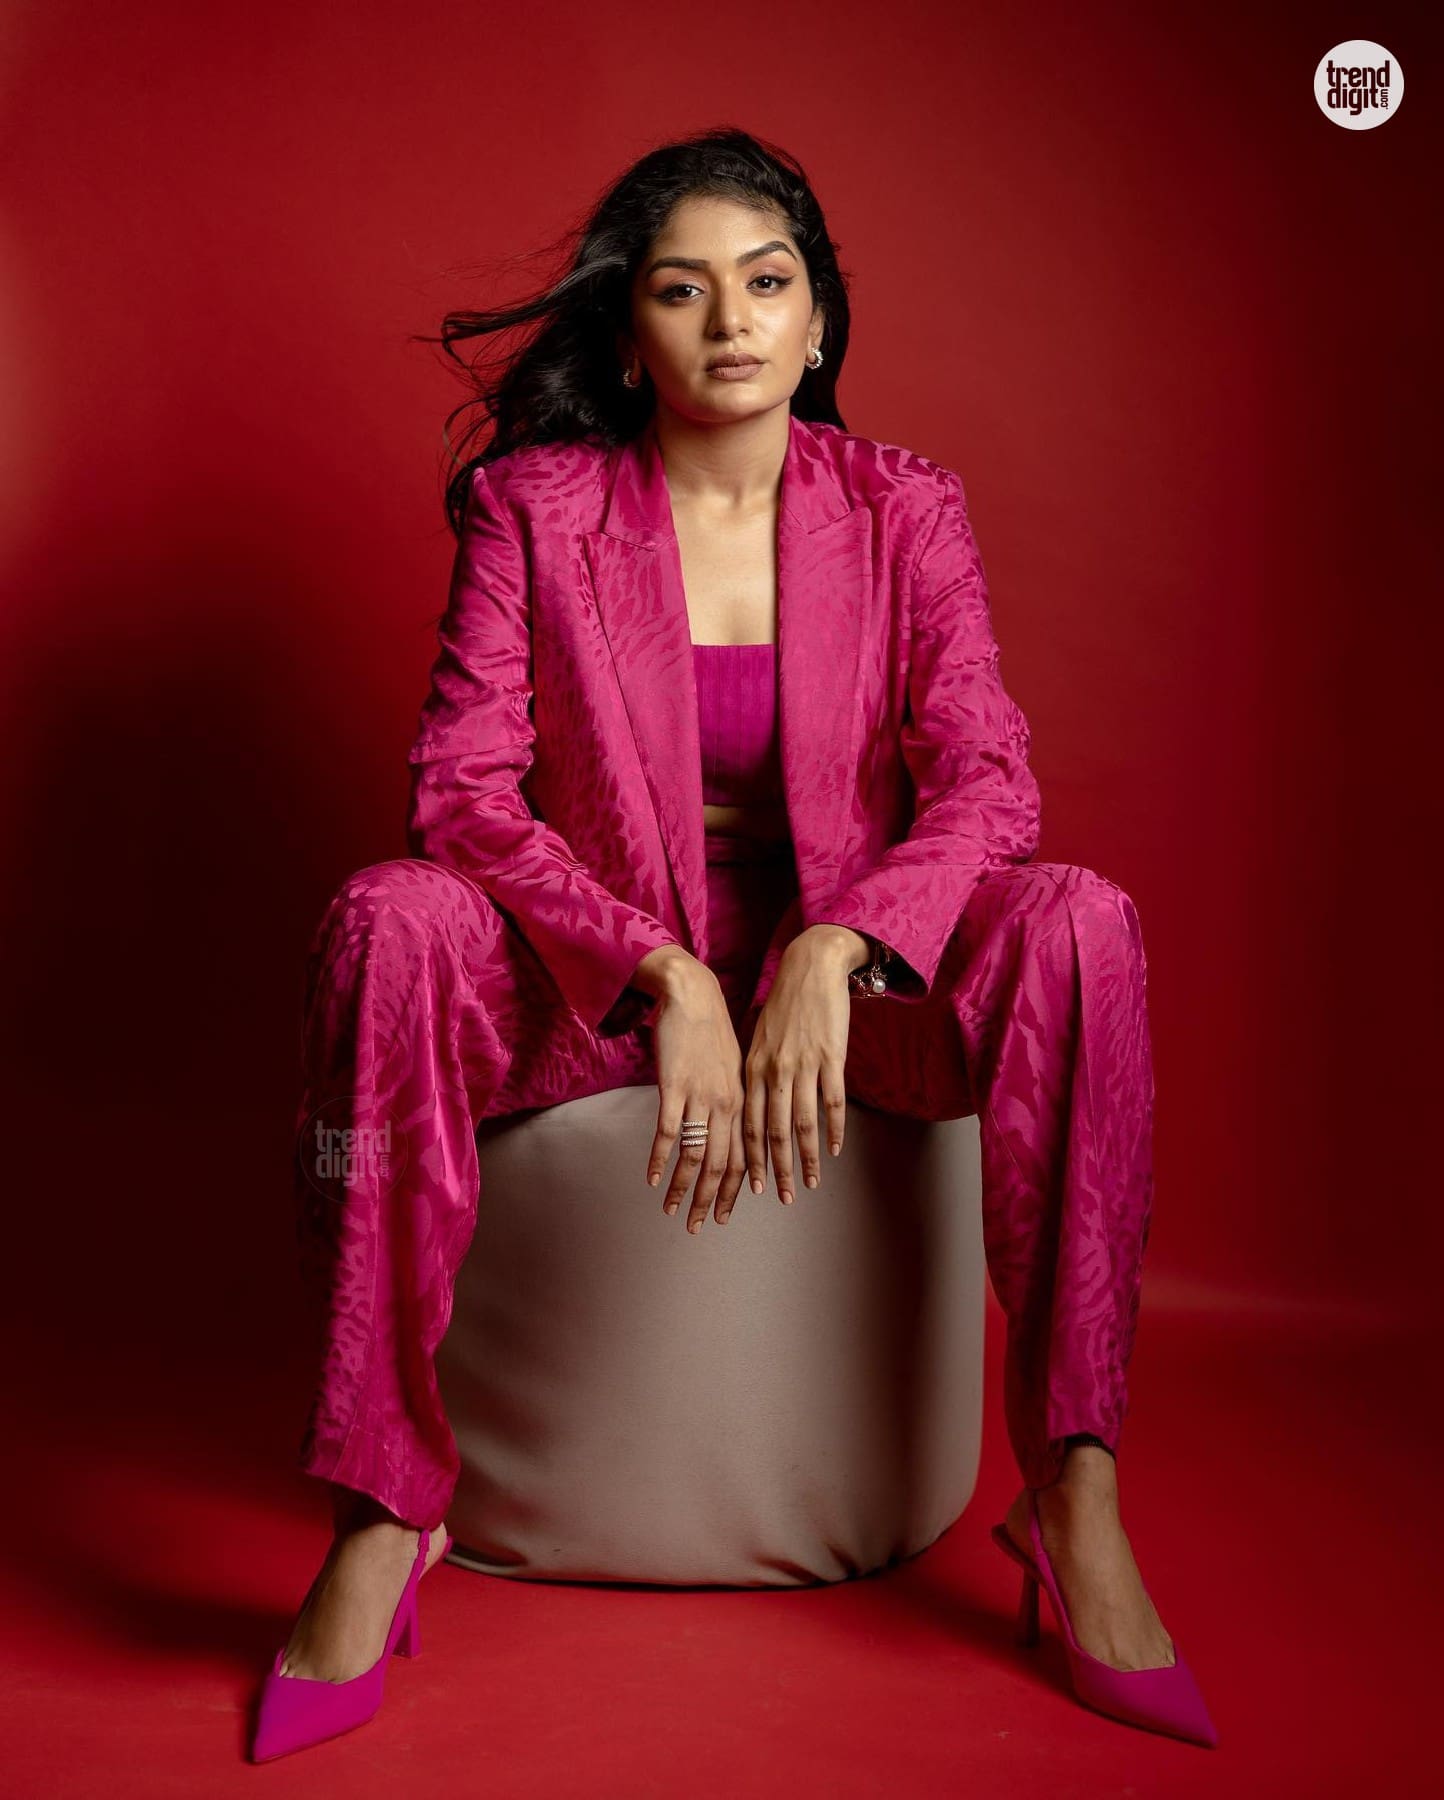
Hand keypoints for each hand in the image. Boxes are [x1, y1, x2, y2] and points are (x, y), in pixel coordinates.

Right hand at [642, 955, 747, 1232]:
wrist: (692, 994)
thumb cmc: (709, 1030)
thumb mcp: (729, 1067)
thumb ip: (727, 1100)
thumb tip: (722, 1131)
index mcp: (740, 1101)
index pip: (740, 1157)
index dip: (733, 1190)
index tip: (725, 1214)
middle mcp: (725, 1104)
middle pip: (720, 1165)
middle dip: (709, 1201)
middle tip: (698, 1227)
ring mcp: (700, 1096)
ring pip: (696, 1155)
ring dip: (683, 1189)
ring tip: (671, 1210)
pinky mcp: (675, 1086)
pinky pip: (669, 1133)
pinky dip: (661, 1160)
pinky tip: (653, 1179)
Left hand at [743, 925, 861, 1202]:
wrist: (810, 967)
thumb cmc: (784, 1003)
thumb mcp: (758, 1036)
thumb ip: (755, 1069)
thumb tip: (751, 1099)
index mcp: (753, 1068)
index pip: (748, 1124)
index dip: (750, 1158)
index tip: (752, 1185)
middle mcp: (774, 1071)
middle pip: (774, 1132)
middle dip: (776, 1170)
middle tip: (781, 1197)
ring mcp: (803, 1065)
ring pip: (803, 1124)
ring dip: (806, 1158)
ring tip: (810, 1183)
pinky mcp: (831, 1057)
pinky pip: (832, 1102)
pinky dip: (834, 1130)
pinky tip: (835, 1149)